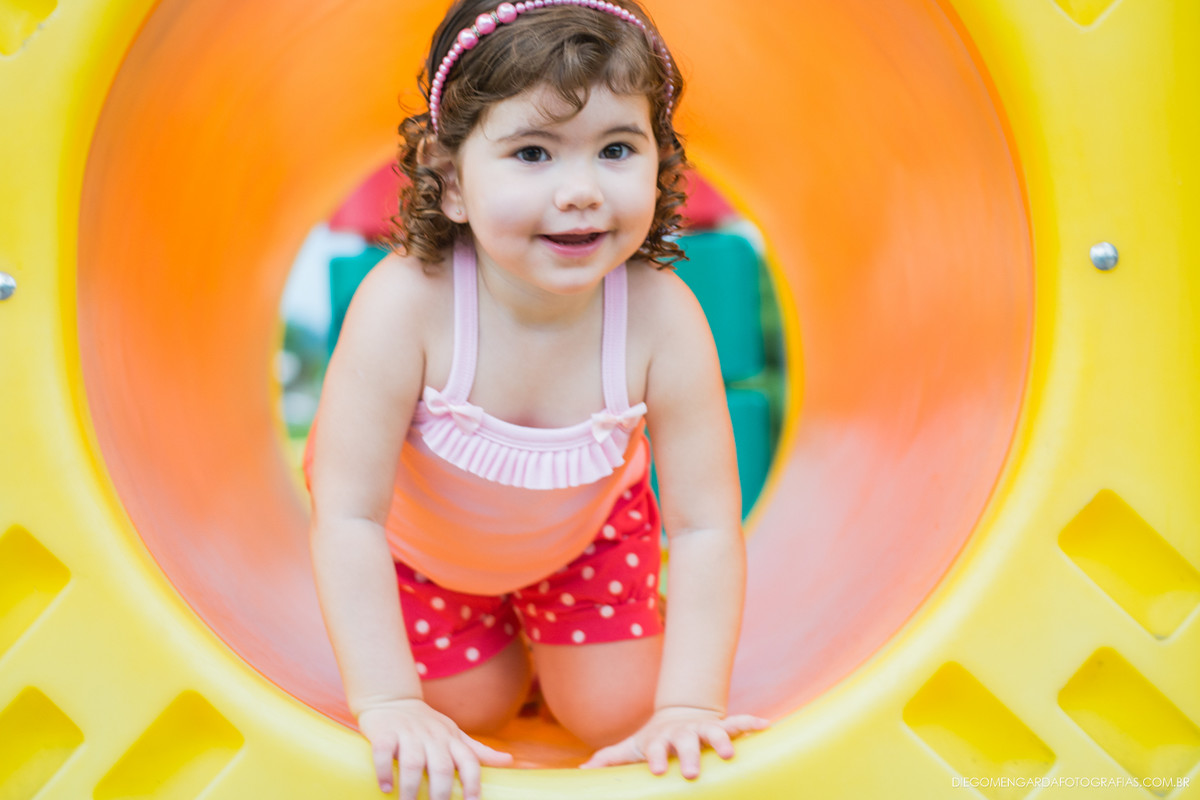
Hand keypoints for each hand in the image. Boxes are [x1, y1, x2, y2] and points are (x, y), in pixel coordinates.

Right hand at [357, 699, 512, 799]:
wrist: (393, 699)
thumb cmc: (428, 725)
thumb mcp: (455, 734)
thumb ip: (478, 751)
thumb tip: (509, 761)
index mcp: (452, 739)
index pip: (469, 762)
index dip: (473, 784)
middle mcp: (433, 737)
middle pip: (441, 767)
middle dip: (440, 793)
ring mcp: (408, 734)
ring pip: (412, 762)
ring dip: (410, 788)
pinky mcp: (384, 732)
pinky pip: (384, 751)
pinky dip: (384, 770)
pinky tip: (386, 787)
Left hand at [580, 706, 767, 779]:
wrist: (679, 714)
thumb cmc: (656, 740)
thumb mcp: (633, 747)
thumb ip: (611, 758)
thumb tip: (584, 772)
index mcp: (662, 740)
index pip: (657, 749)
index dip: (657, 758)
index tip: (659, 770)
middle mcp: (684, 733)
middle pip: (687, 743)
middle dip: (691, 755)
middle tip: (693, 771)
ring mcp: (704, 728)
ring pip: (715, 732)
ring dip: (722, 740)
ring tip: (730, 754)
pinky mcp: (722, 725)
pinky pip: (739, 723)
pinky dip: (752, 723)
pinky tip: (766, 726)